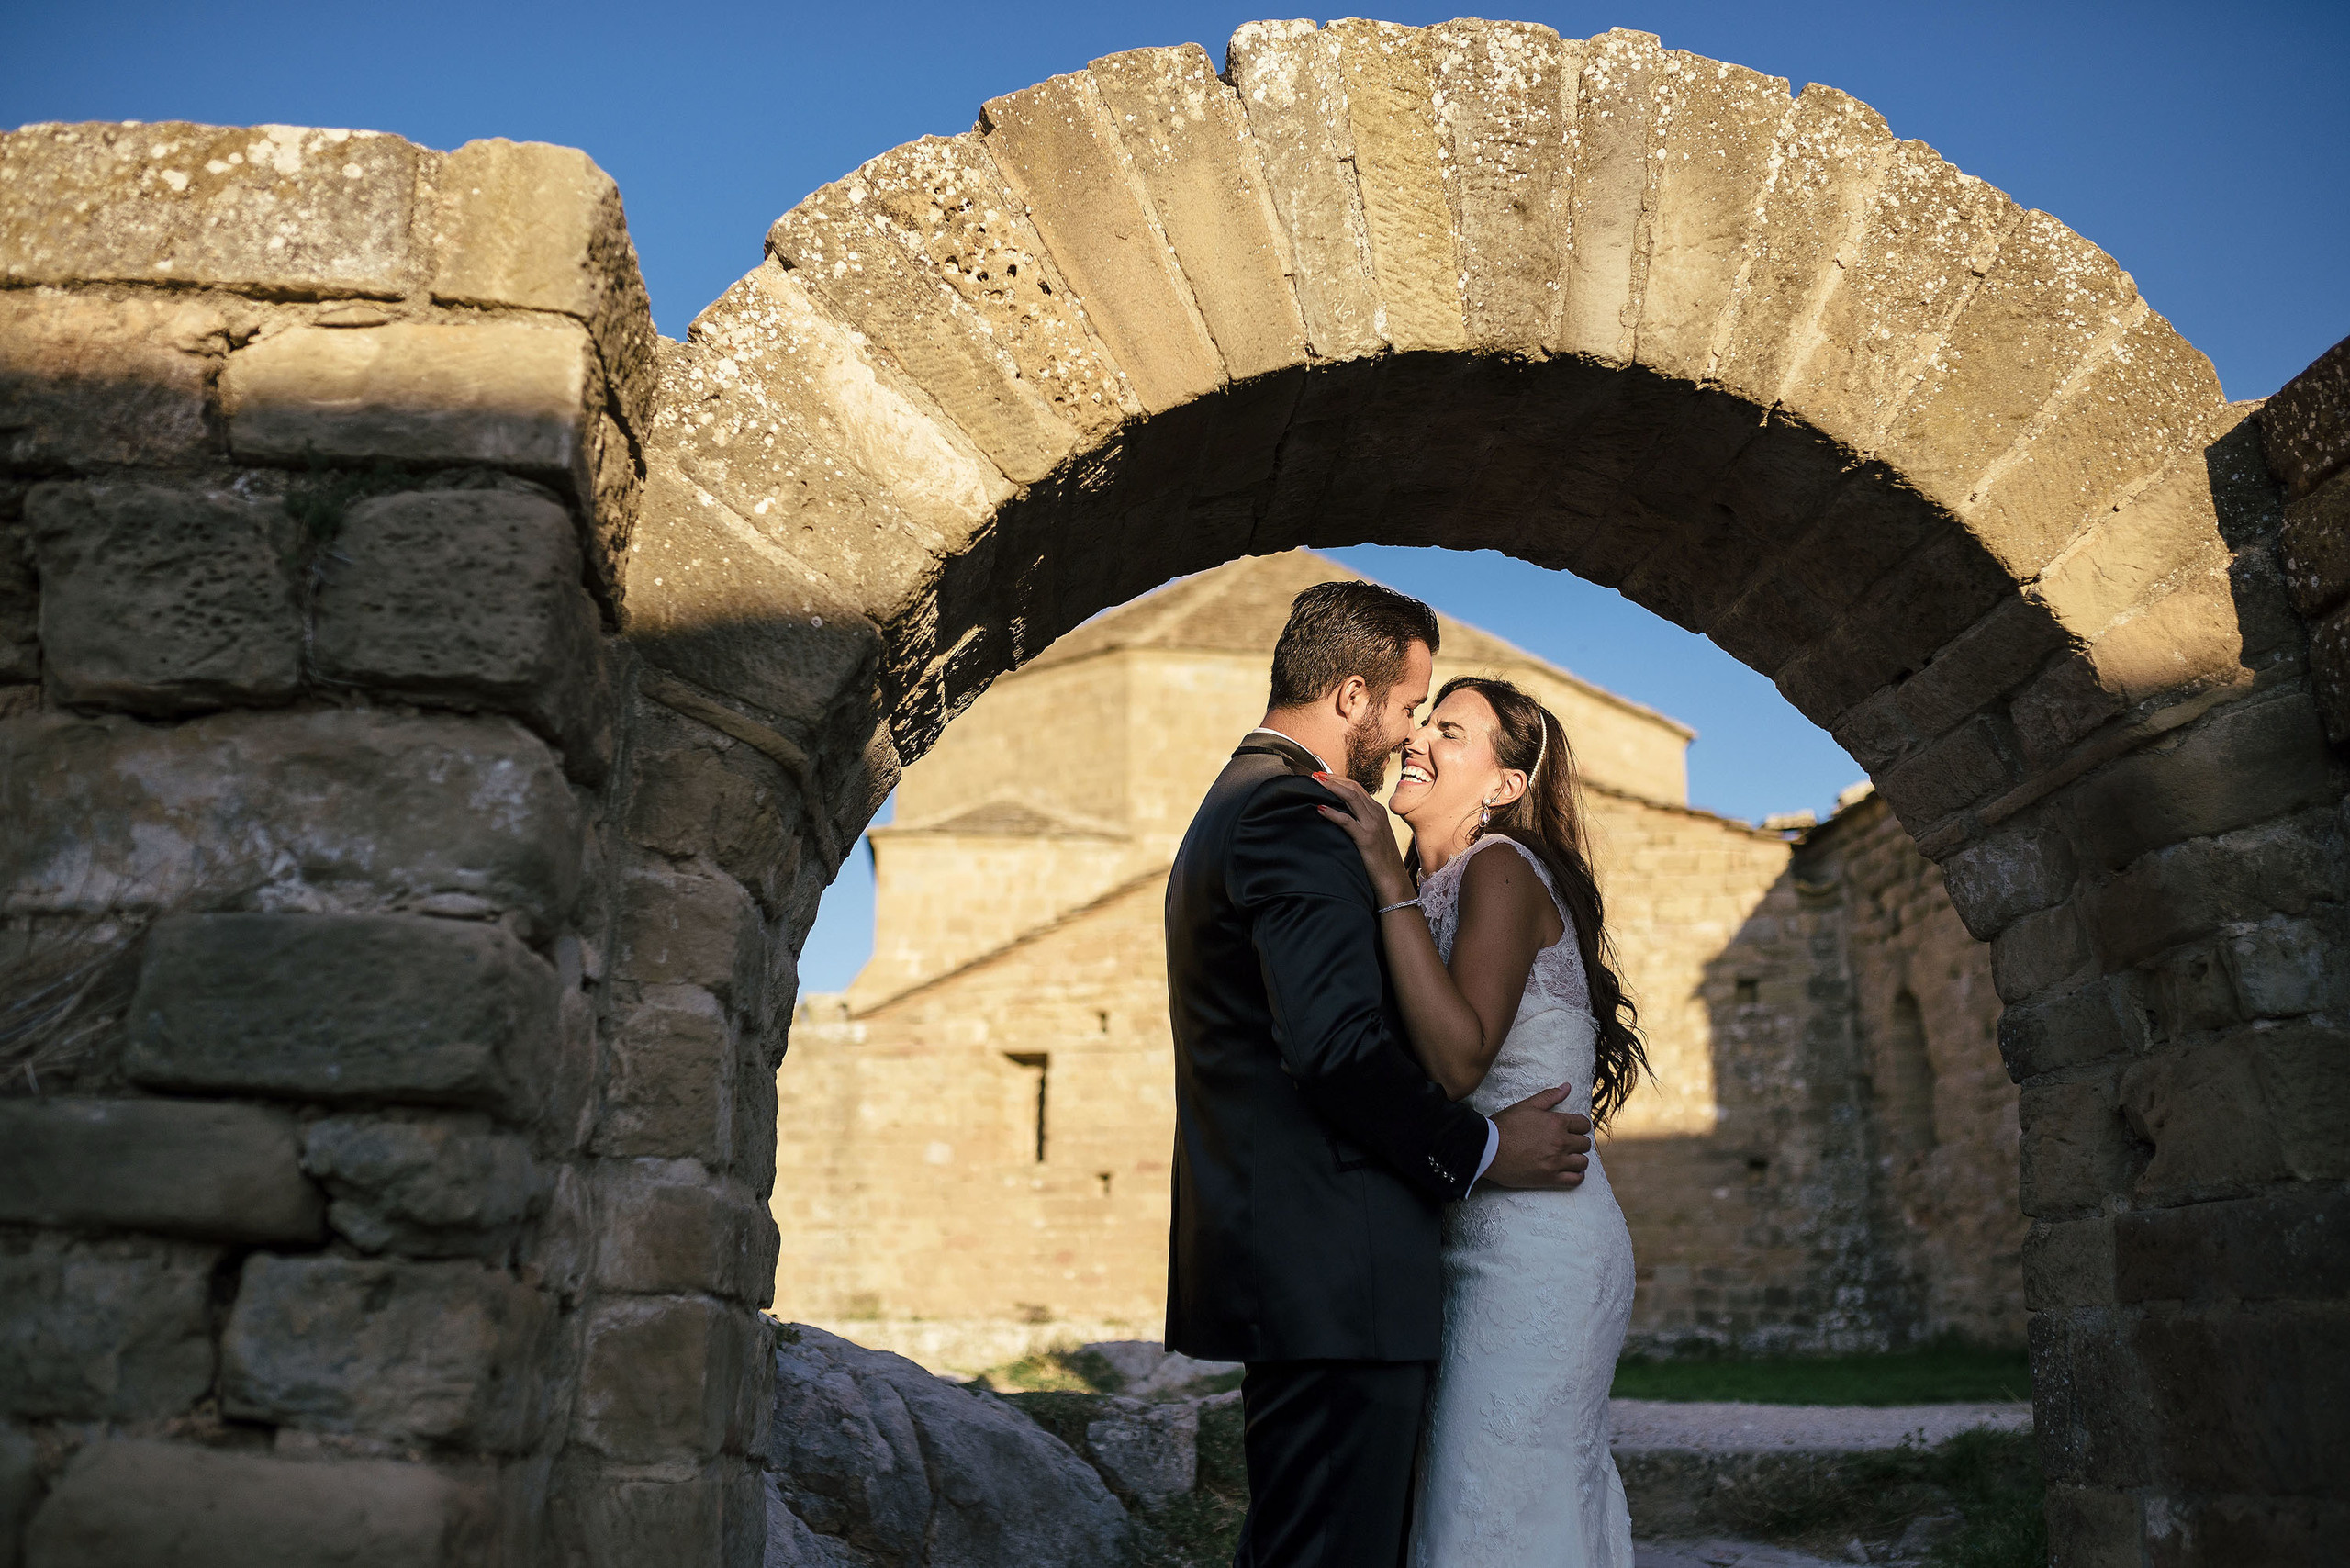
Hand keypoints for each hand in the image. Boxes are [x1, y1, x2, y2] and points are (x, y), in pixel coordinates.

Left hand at [1311, 772, 1414, 905]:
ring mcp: (1373, 825)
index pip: (1357, 787)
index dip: (1339, 779)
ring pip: (1351, 798)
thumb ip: (1361, 823)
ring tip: (1315, 782)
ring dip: (1331, 788)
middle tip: (1315, 773)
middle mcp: (1377, 814)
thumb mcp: (1373, 836)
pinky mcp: (1367, 838)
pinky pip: (1347, 821)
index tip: (1323, 775)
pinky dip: (1333, 813)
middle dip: (1333, 779)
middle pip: (1353, 787)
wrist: (1393, 881)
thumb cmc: (1380, 861)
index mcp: (1378, 812)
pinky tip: (1320, 809)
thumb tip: (1342, 816)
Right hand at [1485, 1084, 1591, 1189]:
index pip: (1584, 1124)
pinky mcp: (1550, 1178)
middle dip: (1579, 1142)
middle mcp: (1560, 1142)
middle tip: (1568, 1143)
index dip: (1579, 1126)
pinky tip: (1569, 1171)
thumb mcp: (1526, 1106)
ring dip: (1578, 1159)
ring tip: (1569, 1158)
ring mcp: (1556, 1162)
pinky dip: (1576, 1176)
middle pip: (1585, 1143)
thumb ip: (1549, 1096)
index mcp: (1556, 1123)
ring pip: (1583, 1162)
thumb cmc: (1505, 1126)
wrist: (1488, 1149)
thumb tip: (1567, 1087)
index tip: (1573, 1129)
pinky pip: (1575, 1180)